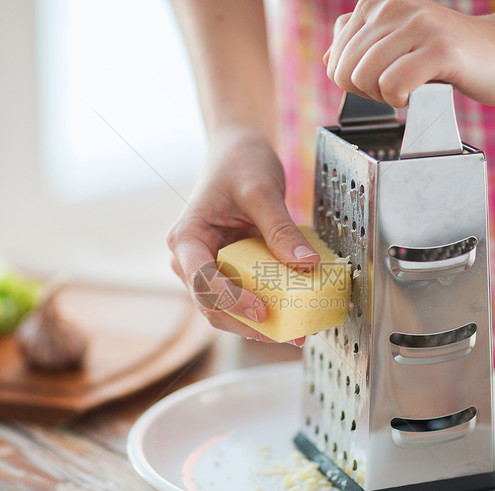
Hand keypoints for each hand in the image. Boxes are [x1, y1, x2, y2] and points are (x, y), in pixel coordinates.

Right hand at [166, 128, 319, 344]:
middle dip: (249, 325)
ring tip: (298, 331)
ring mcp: (209, 269)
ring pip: (228, 310)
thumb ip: (281, 230)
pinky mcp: (230, 272)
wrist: (238, 152)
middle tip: (291, 333)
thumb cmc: (240, 164)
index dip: (230, 300)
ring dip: (260, 324)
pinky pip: (245, 297)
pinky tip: (295, 314)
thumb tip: (307, 265)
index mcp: (187, 239)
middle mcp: (191, 260)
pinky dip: (268, 308)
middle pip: (213, 306)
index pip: (202, 280)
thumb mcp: (263, 191)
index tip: (262, 310)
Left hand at [324, 0, 494, 107]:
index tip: (387, 76)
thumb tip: (327, 58)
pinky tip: (420, 93)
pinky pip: (393, 84)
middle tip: (401, 87)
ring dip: (385, 98)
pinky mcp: (440, 48)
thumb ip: (361, 45)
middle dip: (368, 93)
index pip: (335, 59)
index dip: (356, 82)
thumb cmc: (450, 55)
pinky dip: (401, 100)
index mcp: (378, 3)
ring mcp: (418, 25)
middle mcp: (394, 6)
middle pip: (345, 71)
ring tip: (412, 88)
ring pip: (364, 78)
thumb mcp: (398, 44)